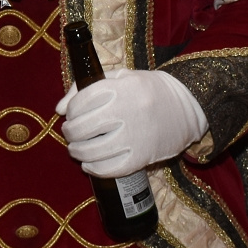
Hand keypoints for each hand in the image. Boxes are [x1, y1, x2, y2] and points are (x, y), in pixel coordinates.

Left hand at [57, 68, 207, 178]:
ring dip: (77, 151)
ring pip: (92, 151)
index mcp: (122, 89)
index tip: (71, 113)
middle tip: (71, 133)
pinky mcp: (142, 158)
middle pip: (83, 128)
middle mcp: (128, 113)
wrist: (187, 107)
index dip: (71, 109)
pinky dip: (93, 169)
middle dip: (70, 132)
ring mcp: (136, 137)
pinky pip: (110, 169)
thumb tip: (59, 109)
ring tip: (76, 148)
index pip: (82, 101)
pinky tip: (88, 164)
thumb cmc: (148, 90)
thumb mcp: (120, 78)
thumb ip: (86, 88)